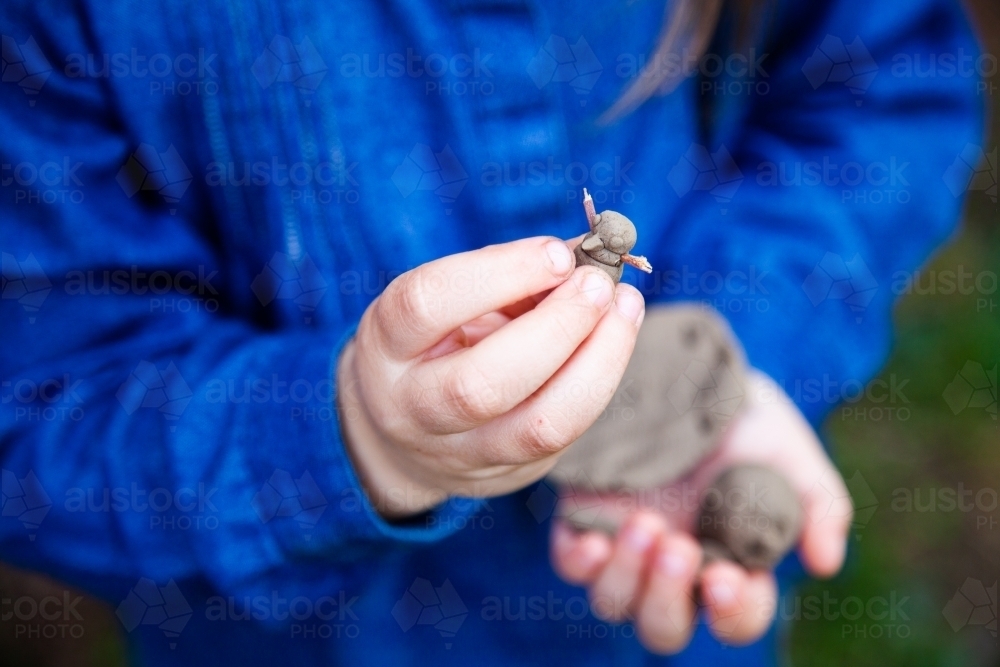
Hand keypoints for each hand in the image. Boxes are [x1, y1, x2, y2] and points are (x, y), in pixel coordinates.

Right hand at [337, 236, 645, 517]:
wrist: (404, 428)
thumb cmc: (438, 339)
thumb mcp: (449, 297)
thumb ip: (509, 272)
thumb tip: (585, 252)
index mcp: (386, 344)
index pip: (426, 305)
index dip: (499, 274)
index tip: (557, 254)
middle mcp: (411, 408)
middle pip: (481, 384)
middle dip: (556, 328)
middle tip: (599, 285)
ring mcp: (457, 454)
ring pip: (537, 427)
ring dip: (597, 362)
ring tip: (625, 308)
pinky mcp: (504, 477)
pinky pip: (563, 437)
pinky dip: (598, 382)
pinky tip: (614, 340)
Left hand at [550, 372, 852, 652]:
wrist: (688, 366)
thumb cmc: (745, 417)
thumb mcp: (792, 453)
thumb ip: (819, 506)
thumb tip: (825, 562)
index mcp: (730, 566)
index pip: (736, 618)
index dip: (734, 612)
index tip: (728, 578)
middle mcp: (675, 570)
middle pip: (664, 626)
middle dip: (667, 598)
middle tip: (679, 547)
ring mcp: (626, 549)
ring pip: (614, 603)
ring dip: (627, 577)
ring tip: (646, 523)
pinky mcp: (584, 519)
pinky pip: (571, 563)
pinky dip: (580, 560)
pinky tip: (593, 539)